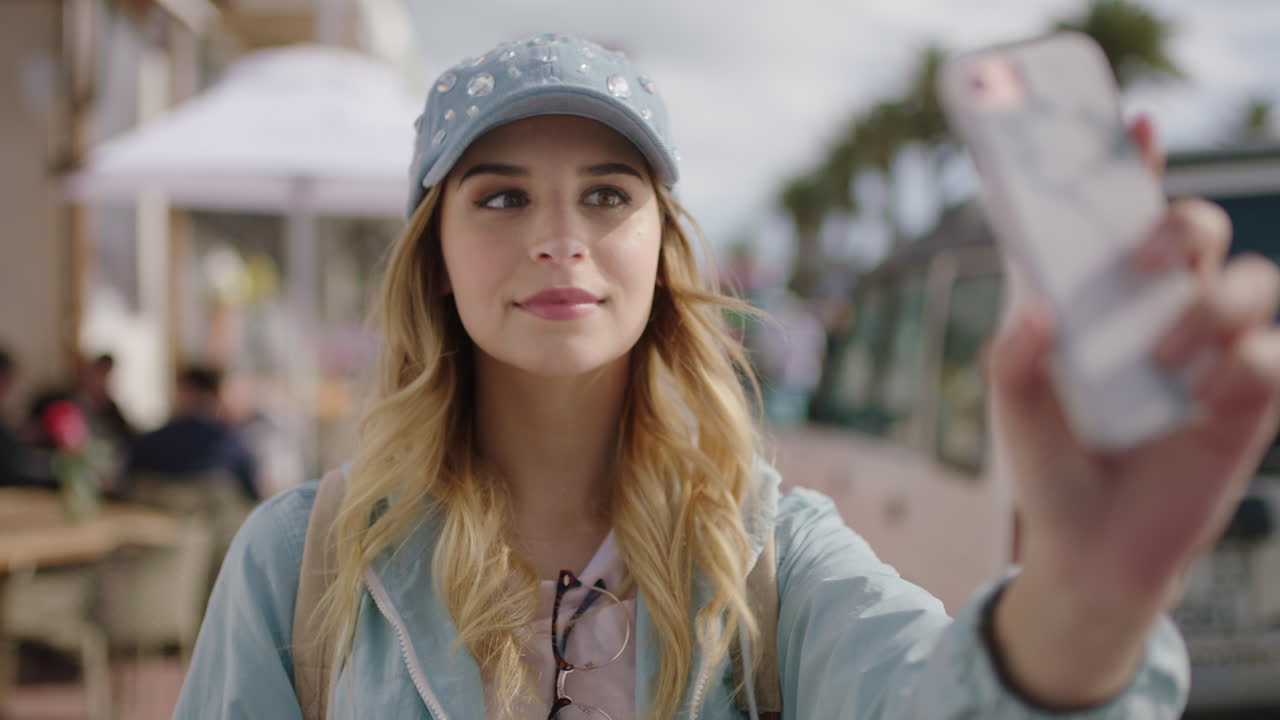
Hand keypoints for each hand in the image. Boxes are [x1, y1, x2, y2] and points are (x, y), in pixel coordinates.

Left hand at [987, 115, 1279, 706]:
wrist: (1093, 555)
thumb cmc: (1050, 473)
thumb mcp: (1016, 415)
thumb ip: (1014, 360)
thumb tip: (1038, 309)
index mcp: (1101, 304)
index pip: (1119, 222)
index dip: (1131, 169)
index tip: (1133, 125)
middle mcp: (1158, 316)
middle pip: (1199, 231)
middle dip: (1184, 224)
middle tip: (1150, 258)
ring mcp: (1209, 354)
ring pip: (1252, 282)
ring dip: (1215, 304)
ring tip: (1165, 358)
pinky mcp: (1247, 401)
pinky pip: (1274, 353)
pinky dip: (1245, 363)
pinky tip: (1204, 398)